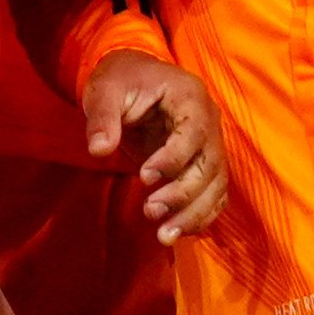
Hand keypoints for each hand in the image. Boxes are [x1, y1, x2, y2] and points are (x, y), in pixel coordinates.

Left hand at [81, 48, 227, 241]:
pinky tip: (176, 233)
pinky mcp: (203, 163)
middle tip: (150, 211)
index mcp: (189, 97)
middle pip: (210, 164)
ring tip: (164, 236)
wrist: (134, 77)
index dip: (173, 159)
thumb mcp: (104, 90)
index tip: (144, 177)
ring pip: (215, 185)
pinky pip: (213, 194)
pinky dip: (200, 216)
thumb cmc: (120, 80)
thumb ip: (102, 118)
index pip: (193, 132)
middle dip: (183, 194)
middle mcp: (209, 121)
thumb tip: (98, 150)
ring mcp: (210, 144)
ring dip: (193, 214)